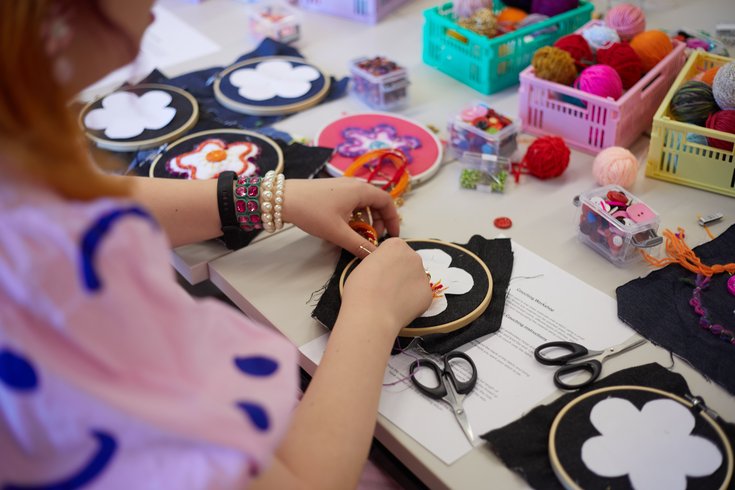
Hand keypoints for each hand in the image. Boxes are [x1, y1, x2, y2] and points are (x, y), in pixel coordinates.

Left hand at [281, 178, 398, 255]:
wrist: (282, 199)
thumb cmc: (312, 212)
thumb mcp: (337, 232)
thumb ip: (359, 245)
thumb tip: (374, 256)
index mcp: (361, 190)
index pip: (387, 202)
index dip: (393, 220)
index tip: (392, 236)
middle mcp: (354, 184)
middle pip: (376, 202)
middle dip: (377, 222)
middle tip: (372, 238)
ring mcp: (342, 186)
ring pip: (362, 203)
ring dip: (364, 220)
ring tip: (357, 235)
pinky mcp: (332, 190)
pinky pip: (351, 202)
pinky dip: (353, 215)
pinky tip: (343, 228)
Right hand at [339, 238, 432, 336]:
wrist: (371, 315)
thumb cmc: (360, 289)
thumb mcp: (363, 265)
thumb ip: (378, 262)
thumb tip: (382, 269)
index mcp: (396, 245)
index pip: (394, 249)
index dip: (385, 261)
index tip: (379, 271)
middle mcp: (413, 256)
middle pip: (407, 261)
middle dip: (400, 272)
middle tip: (386, 287)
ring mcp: (423, 276)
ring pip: (415, 279)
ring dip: (407, 286)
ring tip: (391, 300)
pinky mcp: (428, 294)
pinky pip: (420, 296)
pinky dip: (412, 302)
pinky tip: (399, 308)